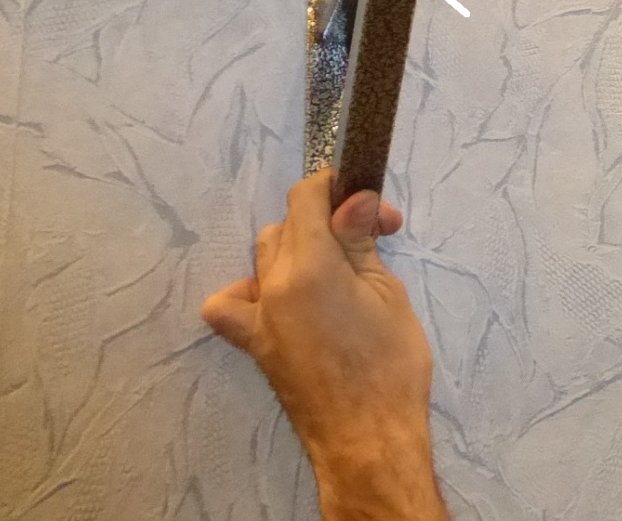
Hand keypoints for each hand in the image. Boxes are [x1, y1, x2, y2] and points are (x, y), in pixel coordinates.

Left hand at [203, 171, 446, 518]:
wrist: (368, 436)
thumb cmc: (390, 364)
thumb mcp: (388, 293)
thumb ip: (360, 242)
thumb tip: (354, 198)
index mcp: (309, 267)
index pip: (305, 199)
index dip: (335, 186)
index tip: (367, 200)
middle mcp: (272, 286)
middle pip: (288, 225)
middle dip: (327, 220)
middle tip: (373, 239)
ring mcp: (257, 317)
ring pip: (265, 256)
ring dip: (298, 248)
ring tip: (337, 269)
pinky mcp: (255, 344)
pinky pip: (231, 306)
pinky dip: (249, 291)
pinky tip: (280, 298)